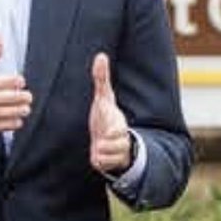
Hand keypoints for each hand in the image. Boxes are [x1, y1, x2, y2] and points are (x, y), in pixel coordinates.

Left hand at [89, 52, 132, 174]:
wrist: (110, 138)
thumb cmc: (106, 116)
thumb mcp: (104, 98)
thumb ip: (101, 78)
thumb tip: (100, 56)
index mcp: (120, 123)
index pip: (116, 131)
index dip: (110, 131)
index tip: (108, 130)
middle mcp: (122, 139)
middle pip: (106, 146)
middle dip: (101, 142)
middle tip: (101, 136)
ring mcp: (118, 153)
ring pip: (102, 156)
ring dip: (99, 151)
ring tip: (101, 143)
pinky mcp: (110, 164)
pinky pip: (100, 164)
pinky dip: (98, 160)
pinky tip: (101, 153)